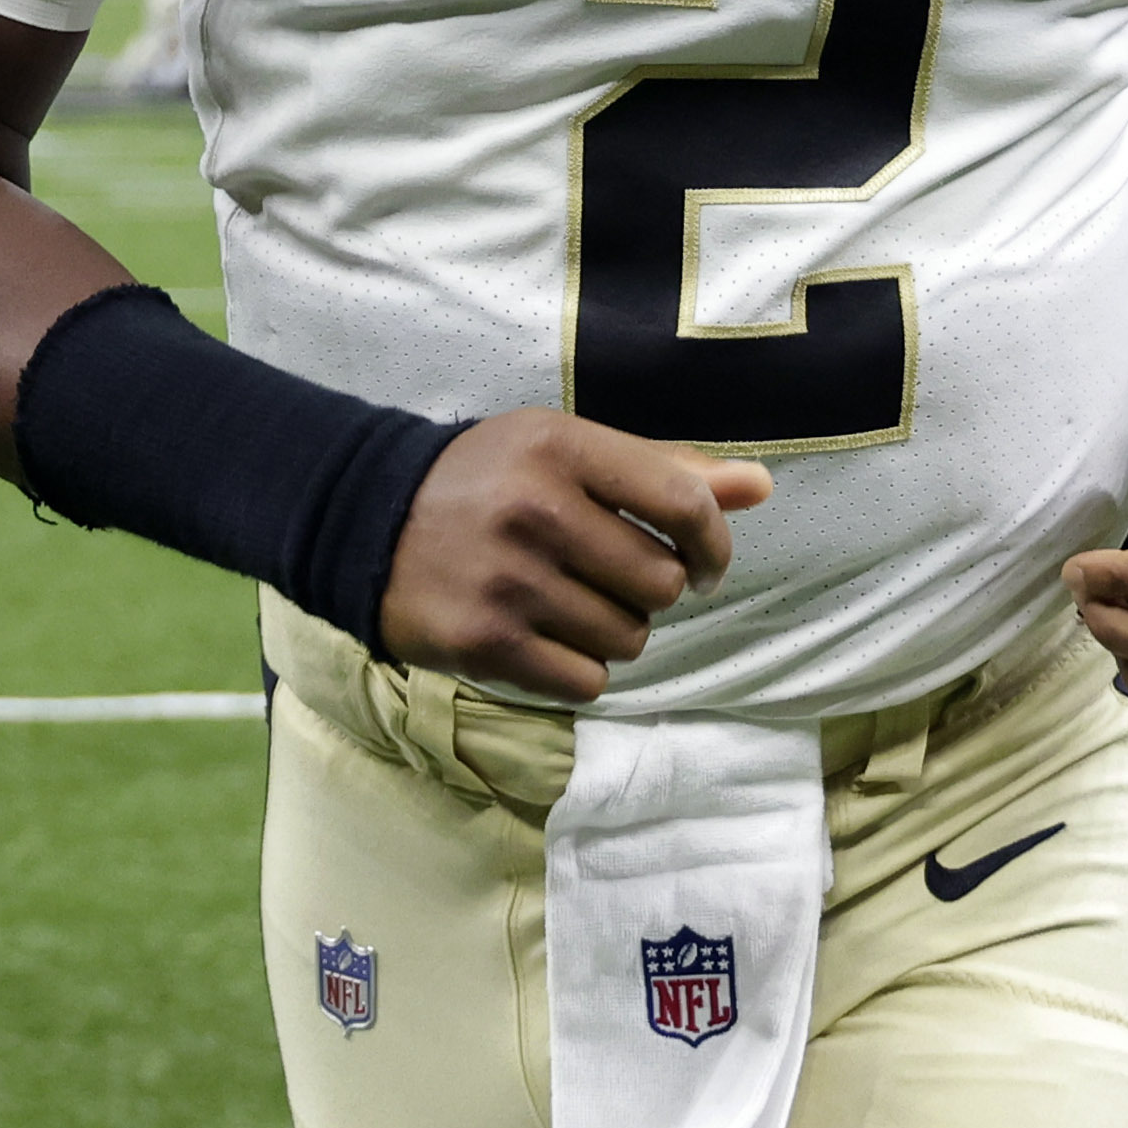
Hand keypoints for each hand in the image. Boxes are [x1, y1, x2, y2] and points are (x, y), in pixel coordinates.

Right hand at [378, 410, 771, 705]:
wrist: (365, 521)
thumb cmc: (487, 481)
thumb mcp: (565, 450)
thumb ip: (664, 469)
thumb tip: (762, 486)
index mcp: (561, 446)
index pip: (683, 504)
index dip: (713, 545)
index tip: (702, 564)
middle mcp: (535, 510)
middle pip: (660, 582)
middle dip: (652, 591)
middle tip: (611, 580)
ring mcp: (509, 581)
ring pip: (628, 639)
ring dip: (615, 631)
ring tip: (571, 604)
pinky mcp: (486, 643)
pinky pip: (587, 681)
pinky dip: (578, 668)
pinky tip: (545, 636)